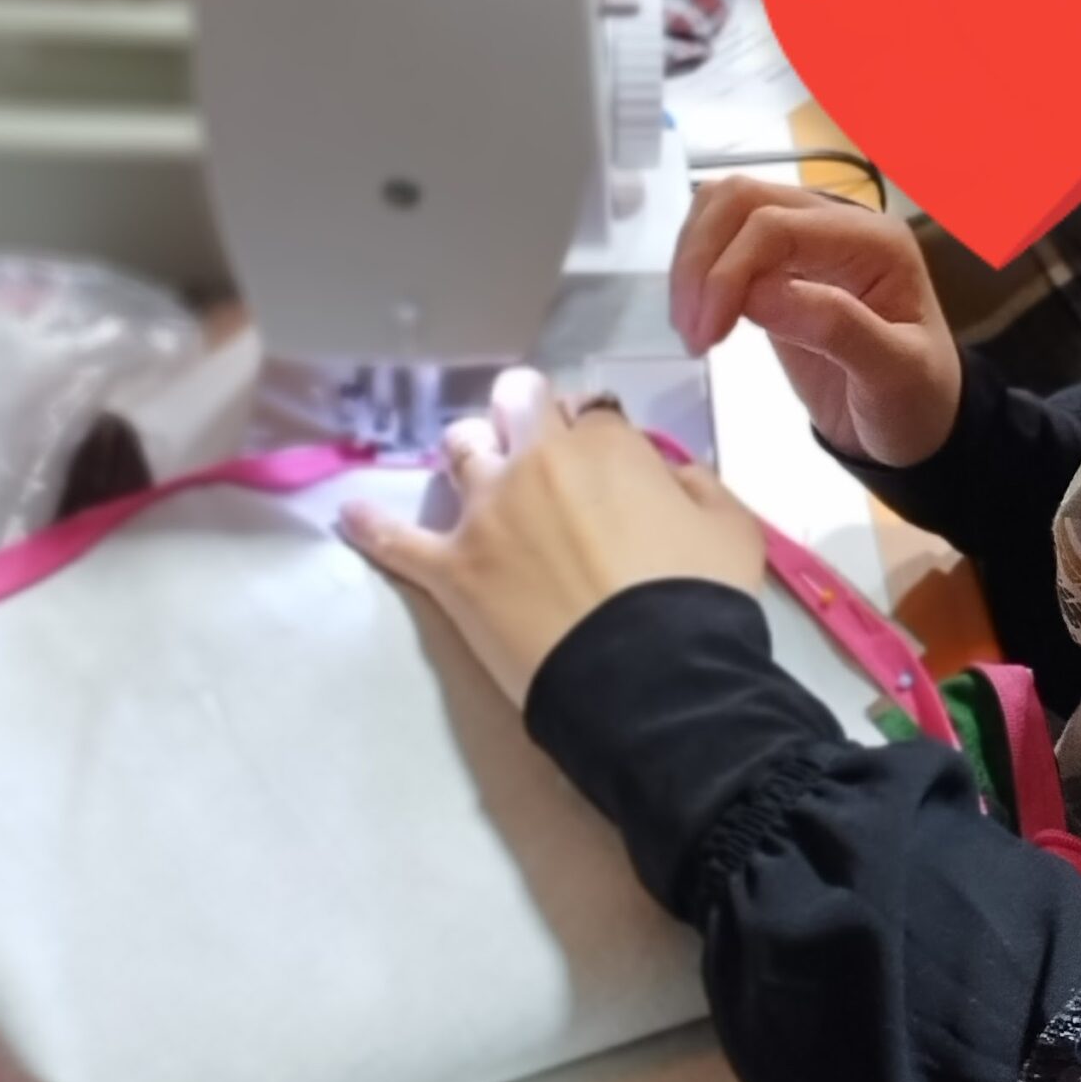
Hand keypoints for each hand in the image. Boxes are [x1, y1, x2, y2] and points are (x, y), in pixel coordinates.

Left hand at [339, 371, 766, 709]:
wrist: (652, 677)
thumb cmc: (700, 599)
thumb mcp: (731, 528)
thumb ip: (699, 487)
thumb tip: (675, 476)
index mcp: (605, 445)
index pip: (591, 409)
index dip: (594, 426)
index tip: (600, 449)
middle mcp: (536, 462)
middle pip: (516, 404)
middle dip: (524, 410)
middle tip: (531, 431)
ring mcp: (486, 513)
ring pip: (459, 449)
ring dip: (468, 449)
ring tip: (473, 462)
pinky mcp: (451, 569)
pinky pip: (398, 540)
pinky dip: (372, 526)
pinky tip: (349, 514)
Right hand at [671, 179, 963, 467]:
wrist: (917, 425)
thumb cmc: (915, 402)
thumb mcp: (895, 374)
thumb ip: (836, 328)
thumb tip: (758, 292)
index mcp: (873, 241)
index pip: (776, 226)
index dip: (727, 272)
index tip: (705, 337)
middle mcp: (838, 225)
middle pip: (742, 200)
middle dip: (701, 260)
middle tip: (692, 333)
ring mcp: (805, 239)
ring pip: (724, 209)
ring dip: (692, 261)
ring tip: (693, 331)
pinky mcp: (778, 265)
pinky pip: (723, 240)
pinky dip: (698, 271)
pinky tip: (701, 319)